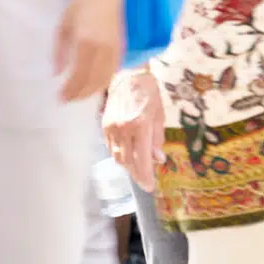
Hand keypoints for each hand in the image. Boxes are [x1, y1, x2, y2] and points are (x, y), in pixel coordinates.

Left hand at [55, 0, 124, 101]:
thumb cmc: (80, 6)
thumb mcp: (63, 27)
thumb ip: (59, 52)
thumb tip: (56, 74)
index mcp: (86, 42)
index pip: (79, 75)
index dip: (70, 90)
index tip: (60, 98)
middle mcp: (103, 47)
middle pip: (94, 79)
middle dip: (80, 94)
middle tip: (68, 101)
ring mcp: (115, 47)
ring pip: (107, 77)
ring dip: (94, 90)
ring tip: (81, 96)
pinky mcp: (122, 46)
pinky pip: (115, 69)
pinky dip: (106, 79)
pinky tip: (97, 84)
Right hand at [103, 70, 163, 191]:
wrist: (128, 77)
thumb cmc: (149, 94)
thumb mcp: (160, 115)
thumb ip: (158, 139)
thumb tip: (158, 159)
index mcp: (140, 126)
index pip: (142, 159)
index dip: (145, 175)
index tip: (150, 186)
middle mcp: (123, 130)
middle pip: (128, 162)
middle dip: (137, 174)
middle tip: (145, 182)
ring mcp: (111, 129)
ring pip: (118, 157)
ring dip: (128, 167)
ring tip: (138, 171)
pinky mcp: (104, 126)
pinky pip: (111, 148)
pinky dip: (120, 155)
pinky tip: (128, 158)